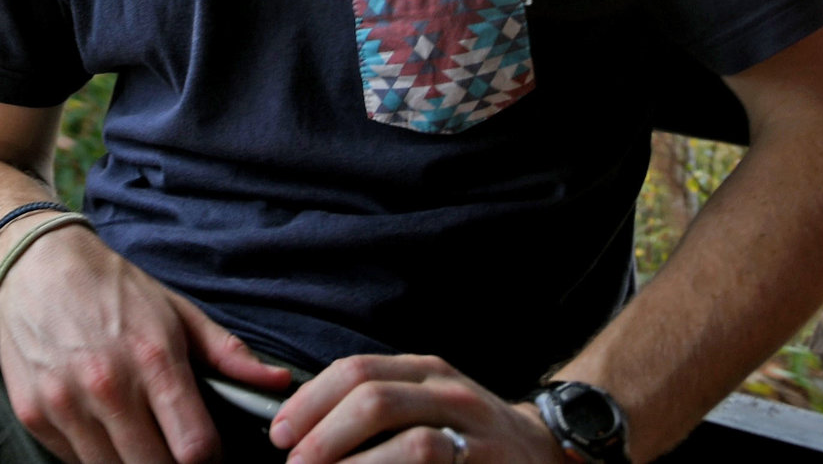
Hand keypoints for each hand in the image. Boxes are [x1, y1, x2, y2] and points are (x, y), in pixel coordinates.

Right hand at [0, 222, 292, 463]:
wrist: (35, 264)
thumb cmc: (112, 287)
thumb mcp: (176, 310)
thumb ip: (227, 353)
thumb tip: (277, 382)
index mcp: (153, 358)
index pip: (194, 448)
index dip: (209, 461)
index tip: (208, 454)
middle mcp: (107, 386)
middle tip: (175, 450)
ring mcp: (65, 404)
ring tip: (142, 443)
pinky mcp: (33, 415)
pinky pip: (75, 463)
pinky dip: (95, 457)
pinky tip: (104, 432)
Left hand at [270, 355, 562, 463]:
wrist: (542, 452)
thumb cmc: (466, 429)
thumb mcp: (425, 400)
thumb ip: (376, 403)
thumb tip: (303, 427)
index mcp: (425, 371)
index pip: (357, 371)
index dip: (312, 401)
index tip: (280, 432)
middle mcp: (450, 394)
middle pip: (377, 401)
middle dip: (327, 436)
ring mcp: (474, 434)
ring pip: (413, 445)